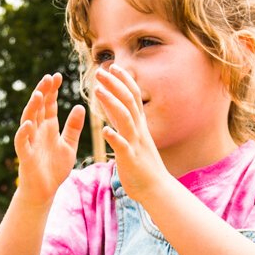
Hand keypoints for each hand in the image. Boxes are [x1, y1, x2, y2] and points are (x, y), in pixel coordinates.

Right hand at [14, 72, 84, 202]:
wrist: (45, 191)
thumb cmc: (55, 169)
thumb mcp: (69, 145)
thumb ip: (74, 127)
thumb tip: (81, 106)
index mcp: (49, 127)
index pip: (49, 104)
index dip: (52, 90)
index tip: (57, 76)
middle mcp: (38, 131)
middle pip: (38, 107)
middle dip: (43, 92)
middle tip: (49, 78)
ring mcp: (30, 142)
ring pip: (28, 120)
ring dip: (32, 107)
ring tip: (39, 94)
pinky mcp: (25, 155)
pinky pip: (22, 142)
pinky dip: (24, 132)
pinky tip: (29, 123)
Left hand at [91, 63, 169, 198]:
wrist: (156, 188)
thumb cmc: (142, 164)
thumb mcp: (133, 136)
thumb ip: (122, 119)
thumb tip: (111, 101)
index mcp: (139, 125)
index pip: (132, 96)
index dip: (123, 80)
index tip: (111, 66)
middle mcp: (139, 130)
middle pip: (128, 102)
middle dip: (115, 85)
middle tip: (100, 71)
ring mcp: (136, 144)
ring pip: (125, 119)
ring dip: (112, 103)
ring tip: (98, 91)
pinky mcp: (131, 160)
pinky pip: (123, 147)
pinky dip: (115, 138)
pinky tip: (105, 131)